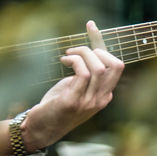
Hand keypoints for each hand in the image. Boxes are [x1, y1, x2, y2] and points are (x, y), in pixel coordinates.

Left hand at [20, 20, 123, 150]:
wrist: (40, 130)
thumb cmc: (56, 106)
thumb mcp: (75, 86)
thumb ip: (85, 74)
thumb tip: (88, 49)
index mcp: (105, 95)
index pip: (116, 65)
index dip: (102, 42)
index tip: (90, 25)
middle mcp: (101, 99)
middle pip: (115, 65)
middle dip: (97, 48)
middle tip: (76, 50)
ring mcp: (89, 102)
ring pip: (98, 67)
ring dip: (82, 53)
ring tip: (67, 54)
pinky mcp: (74, 102)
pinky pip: (83, 73)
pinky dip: (74, 61)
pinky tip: (64, 60)